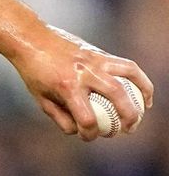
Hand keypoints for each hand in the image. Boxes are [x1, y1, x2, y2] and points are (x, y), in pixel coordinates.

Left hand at [11, 26, 153, 140]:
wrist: (32, 39)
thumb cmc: (34, 72)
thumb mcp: (40, 98)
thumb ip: (59, 117)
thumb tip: (78, 131)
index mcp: (66, 87)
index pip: (86, 119)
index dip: (90, 134)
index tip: (89, 136)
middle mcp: (84, 73)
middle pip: (116, 97)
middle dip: (127, 118)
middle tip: (128, 130)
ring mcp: (94, 61)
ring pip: (128, 77)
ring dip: (142, 95)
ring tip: (144, 109)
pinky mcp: (100, 53)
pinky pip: (126, 65)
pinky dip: (139, 78)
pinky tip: (142, 90)